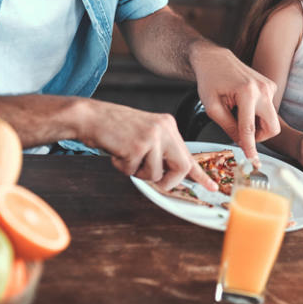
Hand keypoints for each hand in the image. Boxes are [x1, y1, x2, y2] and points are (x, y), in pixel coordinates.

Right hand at [81, 102, 214, 191]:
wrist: (91, 117)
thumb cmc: (115, 128)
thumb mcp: (146, 135)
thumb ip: (161, 152)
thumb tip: (173, 176)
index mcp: (168, 125)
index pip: (189, 154)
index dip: (200, 174)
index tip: (212, 187)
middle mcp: (165, 129)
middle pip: (181, 167)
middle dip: (168, 181)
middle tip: (152, 178)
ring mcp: (152, 137)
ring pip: (155, 173)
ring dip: (138, 172)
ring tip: (126, 155)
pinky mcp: (137, 146)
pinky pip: (134, 171)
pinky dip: (122, 168)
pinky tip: (117, 152)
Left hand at [190, 42, 278, 161]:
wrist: (215, 59)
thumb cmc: (210, 80)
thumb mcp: (212, 108)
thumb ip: (228, 127)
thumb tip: (241, 143)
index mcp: (247, 93)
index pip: (250, 128)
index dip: (250, 147)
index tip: (253, 161)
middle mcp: (263, 89)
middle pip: (272, 127)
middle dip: (259, 137)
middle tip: (242, 135)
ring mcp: (269, 86)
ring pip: (271, 120)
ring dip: (257, 125)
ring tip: (238, 115)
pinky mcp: (271, 86)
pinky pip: (269, 109)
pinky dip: (258, 114)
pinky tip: (243, 104)